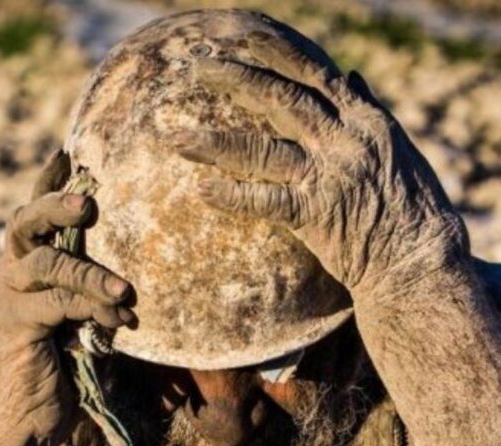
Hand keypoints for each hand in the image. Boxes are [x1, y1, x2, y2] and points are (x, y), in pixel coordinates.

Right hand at [0, 150, 134, 439]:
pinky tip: (120, 322)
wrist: (35, 413)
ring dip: (91, 275)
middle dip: (55, 206)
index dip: (47, 184)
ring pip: (48, 265)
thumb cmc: (66, 360)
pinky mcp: (14, 325)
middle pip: (23, 224)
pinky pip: (60, 304)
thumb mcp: (81, 314)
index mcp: (25, 266)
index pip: (32, 215)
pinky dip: (95, 310)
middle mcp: (9, 274)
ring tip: (125, 292)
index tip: (67, 155)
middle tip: (87, 202)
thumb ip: (91, 287)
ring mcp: (6, 298)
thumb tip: (130, 271)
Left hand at [174, 35, 468, 299]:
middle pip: (278, 96)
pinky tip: (201, 191)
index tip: (239, 38)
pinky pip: (264, 201)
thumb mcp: (397, 146)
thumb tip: (351, 76)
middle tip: (194, 67)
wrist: (418, 260)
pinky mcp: (316, 215)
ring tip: (175, 138)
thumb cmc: (411, 206)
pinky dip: (231, 195)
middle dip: (232, 77)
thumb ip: (369, 109)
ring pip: (260, 147)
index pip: (311, 72)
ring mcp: (328, 175)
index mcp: (363, 118)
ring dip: (213, 142)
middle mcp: (344, 138)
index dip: (271, 52)